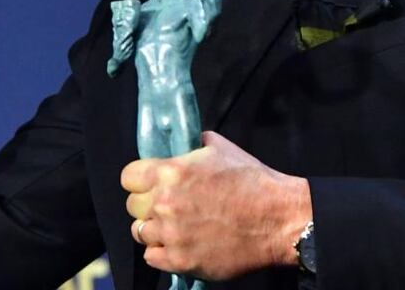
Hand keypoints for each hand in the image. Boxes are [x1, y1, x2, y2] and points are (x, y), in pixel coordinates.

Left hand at [121, 131, 311, 279]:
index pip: (128, 177)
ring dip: (154, 229)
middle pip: (132, 206)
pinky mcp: (181, 261)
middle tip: (164, 205)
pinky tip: (177, 243)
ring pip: (140, 232)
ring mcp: (172, 234)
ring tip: (172, 226)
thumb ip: (192, 145)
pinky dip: (162, 252)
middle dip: (146, 204)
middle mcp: (165, 203)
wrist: (275, 218)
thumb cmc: (250, 180)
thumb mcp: (219, 147)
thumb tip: (181, 143)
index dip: (138, 179)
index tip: (147, 182)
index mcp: (170, 172)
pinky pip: (152, 258)